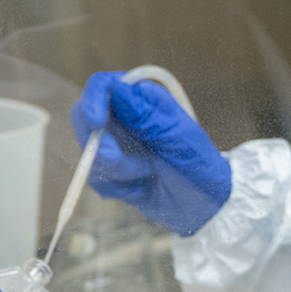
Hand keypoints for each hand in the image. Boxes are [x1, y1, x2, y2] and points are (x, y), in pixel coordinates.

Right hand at [71, 72, 231, 235]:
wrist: (204, 205)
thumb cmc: (199, 164)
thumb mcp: (178, 138)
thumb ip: (147, 116)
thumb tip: (117, 88)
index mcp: (142, 100)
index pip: (103, 86)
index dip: (93, 100)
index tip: (96, 122)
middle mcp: (124, 118)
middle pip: (86, 119)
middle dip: (100, 144)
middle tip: (117, 159)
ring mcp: (116, 145)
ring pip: (90, 153)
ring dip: (118, 170)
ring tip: (148, 174)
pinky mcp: (112, 171)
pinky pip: (97, 178)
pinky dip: (118, 188)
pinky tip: (141, 189)